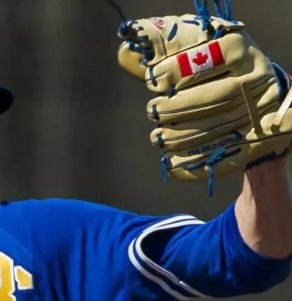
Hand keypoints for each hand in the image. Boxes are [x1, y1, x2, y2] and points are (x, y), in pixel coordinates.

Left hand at [116, 13, 291, 187]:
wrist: (246, 103)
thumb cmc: (207, 74)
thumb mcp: (188, 57)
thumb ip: (161, 54)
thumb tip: (125, 54)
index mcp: (242, 52)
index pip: (216, 55)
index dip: (181, 69)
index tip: (153, 80)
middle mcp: (257, 81)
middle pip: (218, 96)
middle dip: (178, 108)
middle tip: (152, 111)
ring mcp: (258, 115)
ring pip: (219, 127)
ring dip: (181, 137)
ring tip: (157, 138)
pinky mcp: (255, 145)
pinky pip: (224, 157)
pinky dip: (193, 164)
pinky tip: (171, 164)